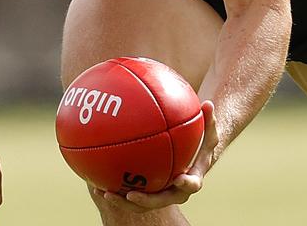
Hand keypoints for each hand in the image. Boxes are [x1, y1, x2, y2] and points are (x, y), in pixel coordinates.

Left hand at [95, 100, 217, 212]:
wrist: (193, 162)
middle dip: (144, 201)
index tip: (179, 178)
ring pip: (140, 204)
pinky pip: (130, 194)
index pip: (191, 185)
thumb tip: (208, 103)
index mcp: (191, 180)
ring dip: (122, 202)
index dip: (185, 184)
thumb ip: (209, 120)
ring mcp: (159, 194)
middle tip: (130, 194)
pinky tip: (97, 184)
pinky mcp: (147, 193)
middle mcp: (174, 192)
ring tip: (104, 193)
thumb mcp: (208, 132)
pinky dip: (116, 191)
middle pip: (159, 202)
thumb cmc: (201, 145)